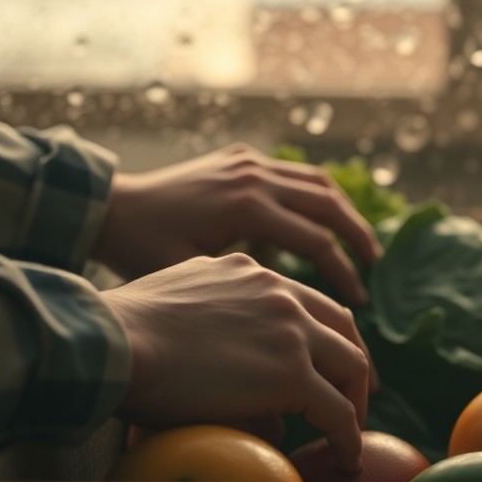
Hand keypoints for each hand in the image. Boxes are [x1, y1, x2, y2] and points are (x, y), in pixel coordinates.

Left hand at [93, 144, 381, 305]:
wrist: (106, 208)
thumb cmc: (141, 254)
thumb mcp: (194, 281)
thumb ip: (245, 297)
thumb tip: (291, 324)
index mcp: (246, 209)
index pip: (316, 243)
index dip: (343, 276)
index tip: (358, 304)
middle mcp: (254, 177)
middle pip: (329, 204)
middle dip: (358, 237)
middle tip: (374, 267)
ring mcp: (248, 163)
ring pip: (317, 182)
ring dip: (344, 212)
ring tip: (360, 241)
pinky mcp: (240, 158)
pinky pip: (292, 173)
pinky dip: (315, 195)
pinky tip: (321, 219)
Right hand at [104, 253, 373, 471]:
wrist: (110, 340)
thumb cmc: (121, 333)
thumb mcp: (179, 305)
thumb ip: (217, 327)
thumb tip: (234, 365)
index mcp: (250, 272)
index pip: (306, 302)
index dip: (324, 335)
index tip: (326, 363)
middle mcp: (279, 292)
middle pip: (343, 328)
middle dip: (353, 364)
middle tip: (353, 394)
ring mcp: (290, 330)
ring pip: (351, 366)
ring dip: (356, 401)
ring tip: (349, 432)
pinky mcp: (291, 373)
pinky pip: (337, 411)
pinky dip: (348, 436)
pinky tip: (346, 456)